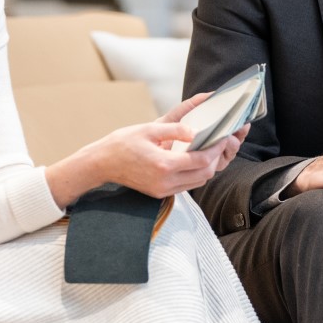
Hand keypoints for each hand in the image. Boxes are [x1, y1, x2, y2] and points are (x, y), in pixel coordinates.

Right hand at [45, 94, 242, 207]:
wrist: (101, 164)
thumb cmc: (122, 143)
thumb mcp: (148, 129)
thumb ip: (174, 129)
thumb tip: (195, 130)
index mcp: (163, 165)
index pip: (201, 161)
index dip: (215, 149)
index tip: (221, 136)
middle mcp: (165, 182)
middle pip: (204, 175)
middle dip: (215, 159)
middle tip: (218, 142)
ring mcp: (162, 190)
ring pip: (197, 182)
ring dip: (206, 168)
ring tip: (208, 149)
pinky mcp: (159, 193)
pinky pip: (186, 186)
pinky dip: (194, 174)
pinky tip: (193, 160)